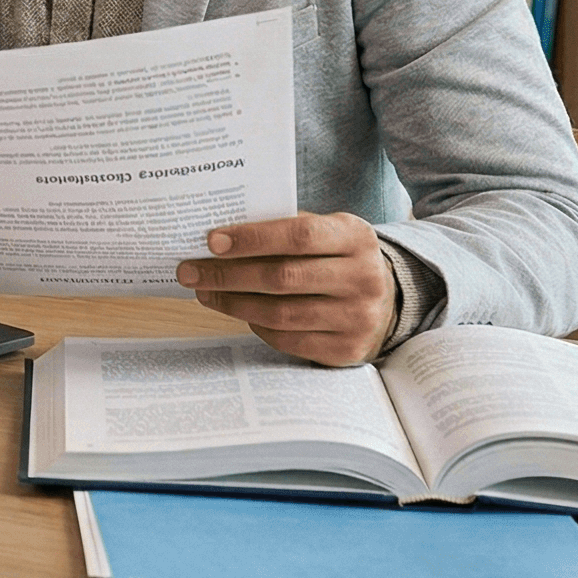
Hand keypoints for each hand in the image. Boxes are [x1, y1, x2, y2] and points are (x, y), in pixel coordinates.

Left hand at [178, 212, 395, 366]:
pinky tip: (237, 310)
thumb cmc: (338, 258)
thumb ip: (284, 228)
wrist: (387, 300)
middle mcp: (363, 278)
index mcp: (357, 237)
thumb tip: (220, 237)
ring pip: (280, 313)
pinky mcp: (346, 349)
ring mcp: (358, 317)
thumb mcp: (327, 232)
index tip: (212, 241)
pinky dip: (255, 324)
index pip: (299, 235)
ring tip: (204, 291)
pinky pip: (287, 339)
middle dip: (228, 274)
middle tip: (190, 271)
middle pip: (283, 278)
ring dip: (233, 303)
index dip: (252, 239)